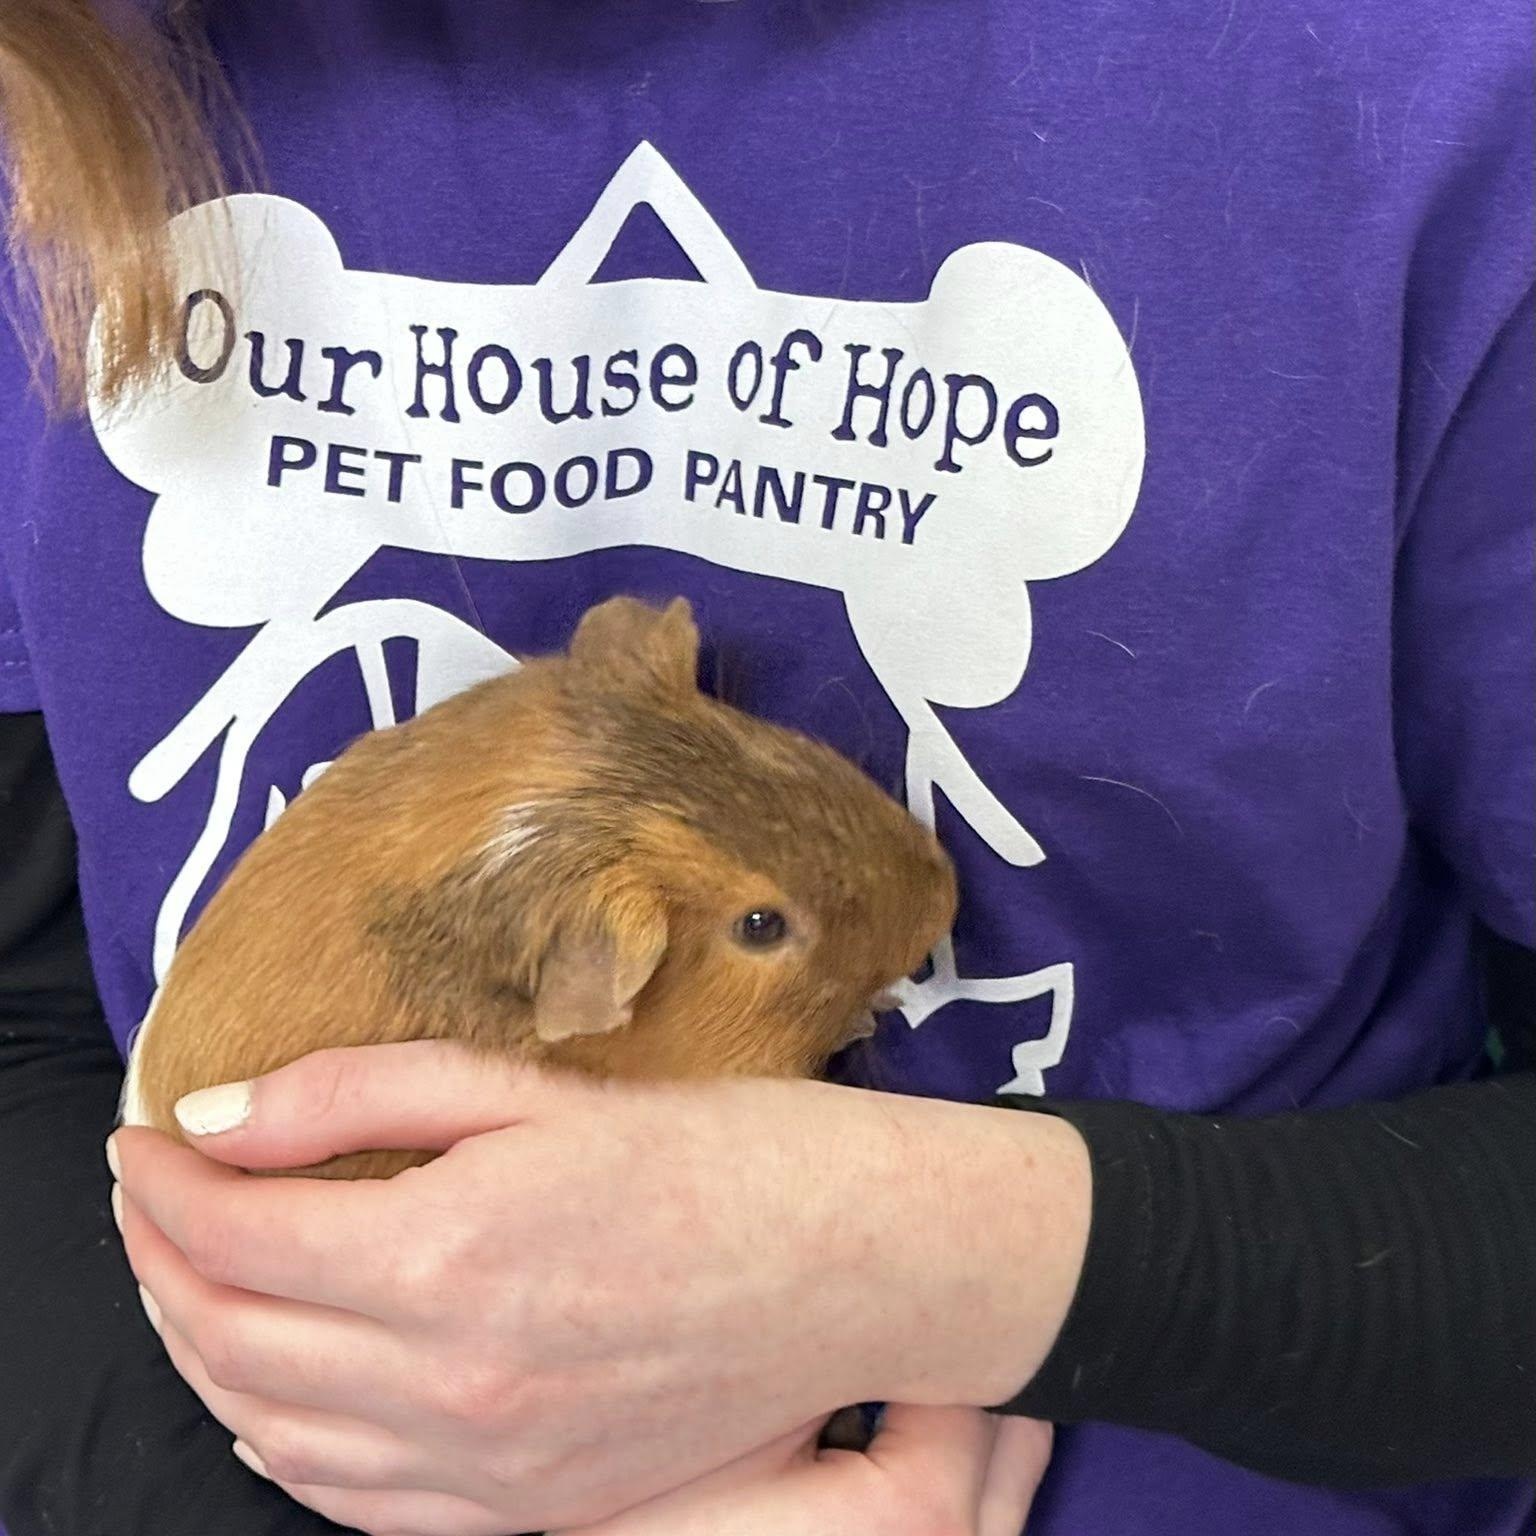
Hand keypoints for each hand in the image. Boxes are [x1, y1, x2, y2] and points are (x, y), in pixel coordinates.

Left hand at [111, 1041, 1087, 1534]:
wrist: (860, 1262)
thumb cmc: (721, 1152)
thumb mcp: (537, 1089)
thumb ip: (361, 1096)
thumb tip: (217, 1116)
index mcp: (447, 1259)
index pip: (233, 1231)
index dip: (163, 1178)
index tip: (144, 1130)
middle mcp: (450, 1386)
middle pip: (229, 1336)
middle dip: (161, 1258)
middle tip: (153, 1192)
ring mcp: (488, 1469)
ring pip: (272, 1430)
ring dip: (205, 1348)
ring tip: (194, 1274)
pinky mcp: (532, 1510)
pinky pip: (354, 1503)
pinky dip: (282, 1445)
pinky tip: (275, 1395)